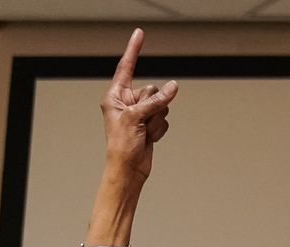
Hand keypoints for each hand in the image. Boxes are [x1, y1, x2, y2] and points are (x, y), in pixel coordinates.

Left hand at [103, 29, 177, 182]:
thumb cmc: (121, 145)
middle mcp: (127, 102)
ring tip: (143, 133)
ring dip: (156, 121)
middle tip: (142, 122)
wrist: (129, 170)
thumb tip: (173, 87)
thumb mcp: (136, 118)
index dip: (134, 50)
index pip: (127, 67)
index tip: (139, 33)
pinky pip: (165, 119)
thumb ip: (155, 100)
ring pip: (162, 105)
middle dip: (153, 106)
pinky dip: (160, 130)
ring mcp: (139, 113)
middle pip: (152, 90)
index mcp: (115, 96)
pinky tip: (149, 139)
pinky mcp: (149, 124)